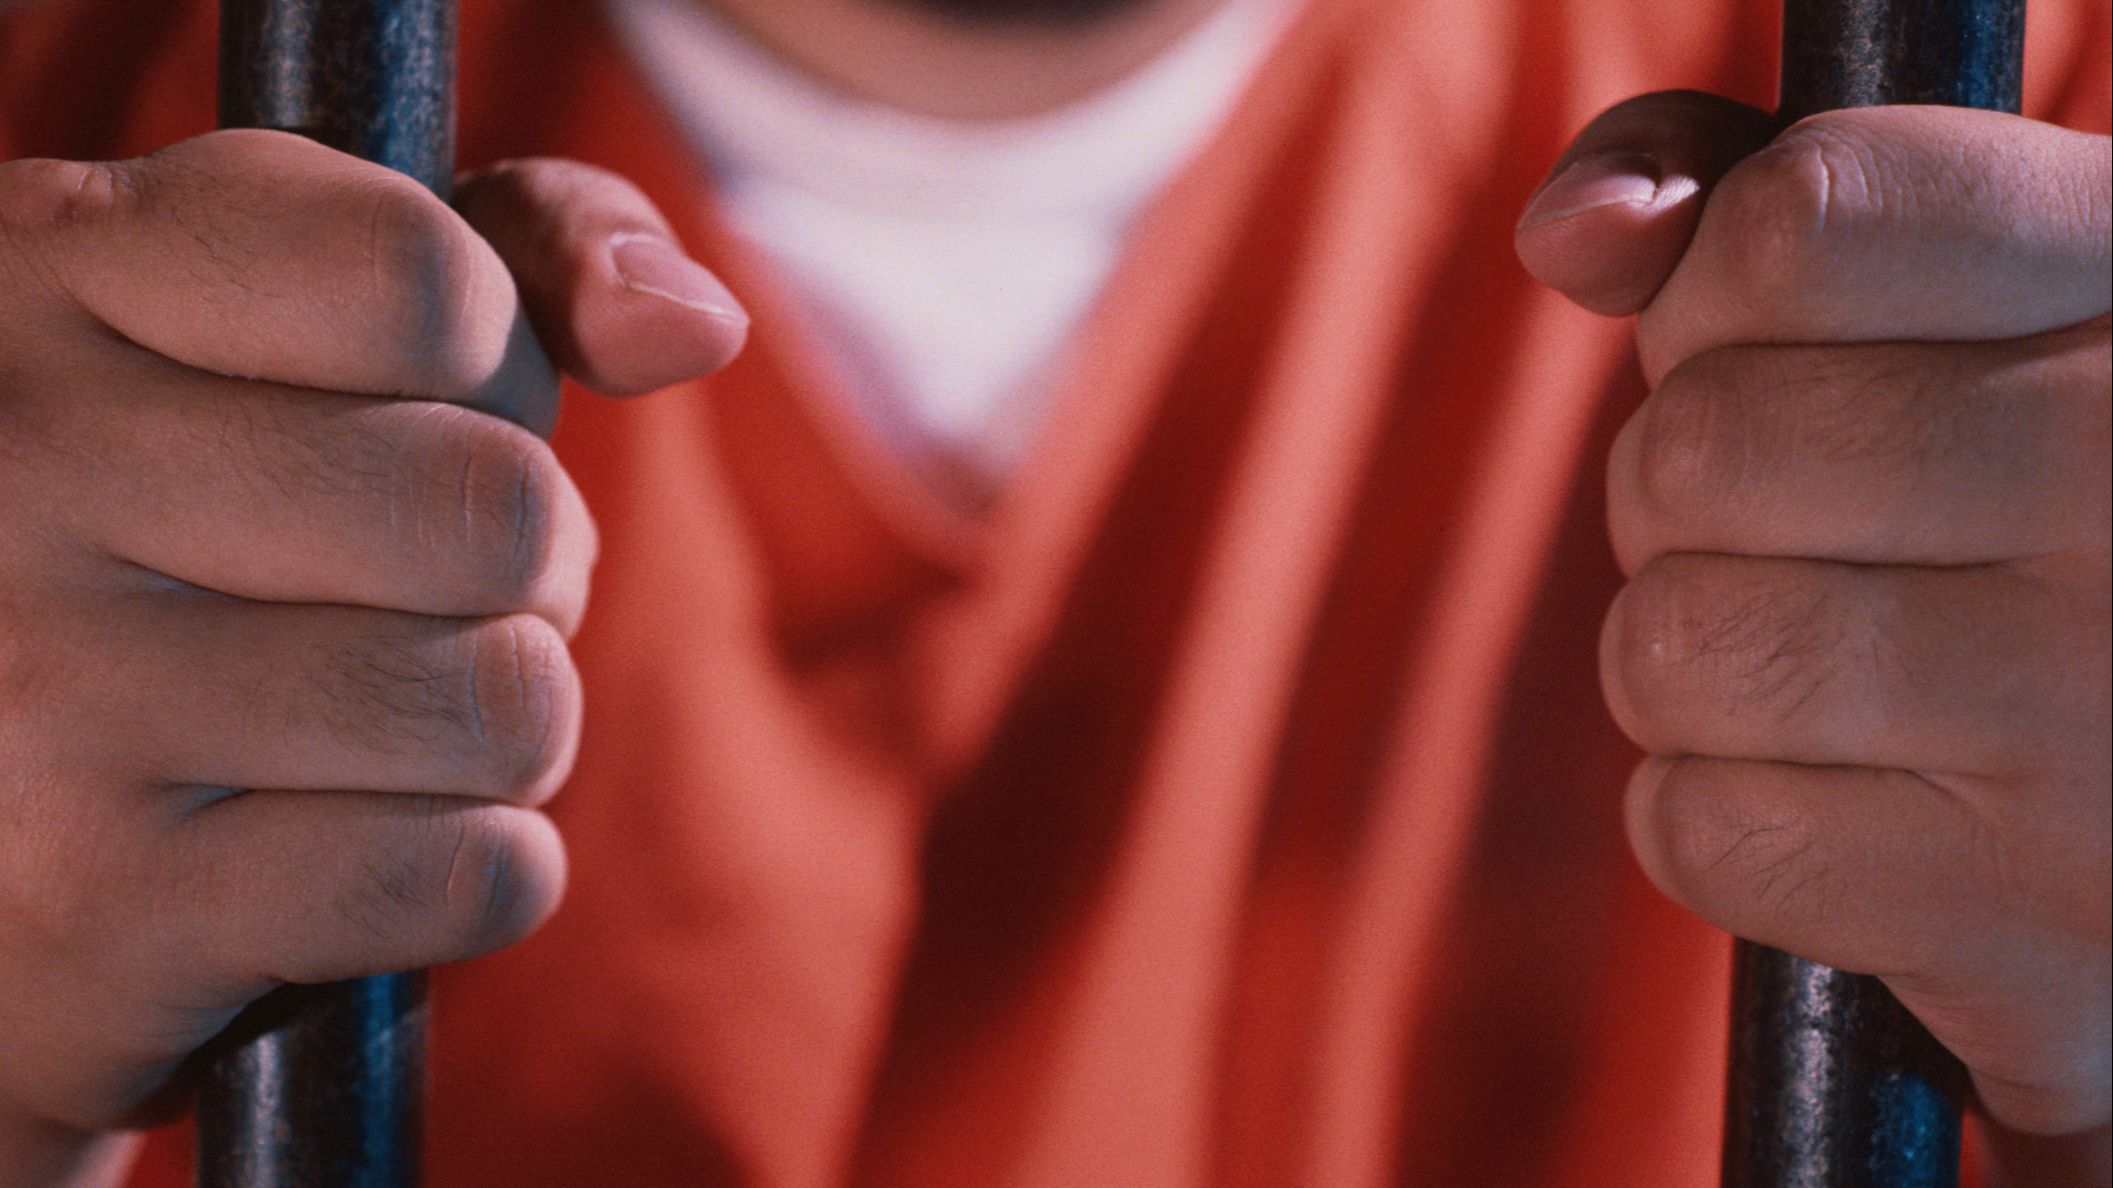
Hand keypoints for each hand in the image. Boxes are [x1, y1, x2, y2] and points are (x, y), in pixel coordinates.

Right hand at [0, 130, 744, 1184]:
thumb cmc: (175, 536)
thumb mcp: (299, 325)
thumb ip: (520, 257)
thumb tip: (694, 322)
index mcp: (59, 270)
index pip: (422, 276)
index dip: (490, 365)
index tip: (415, 405)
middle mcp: (21, 461)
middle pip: (501, 510)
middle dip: (526, 575)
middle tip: (412, 602)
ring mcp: (43, 692)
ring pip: (509, 703)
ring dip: (500, 736)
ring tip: (376, 729)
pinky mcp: (103, 911)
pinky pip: (470, 873)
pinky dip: (471, 875)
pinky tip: (351, 853)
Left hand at [1518, 94, 2110, 1177]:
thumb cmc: (2059, 522)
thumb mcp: (1980, 310)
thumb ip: (1773, 221)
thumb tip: (1571, 232)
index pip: (1806, 222)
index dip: (1715, 294)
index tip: (1771, 342)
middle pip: (1701, 449)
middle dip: (1681, 497)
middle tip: (1795, 533)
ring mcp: (2098, 708)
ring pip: (1679, 647)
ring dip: (1691, 666)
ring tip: (1816, 668)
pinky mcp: (2033, 920)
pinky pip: (1699, 828)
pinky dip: (1724, 819)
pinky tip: (1855, 803)